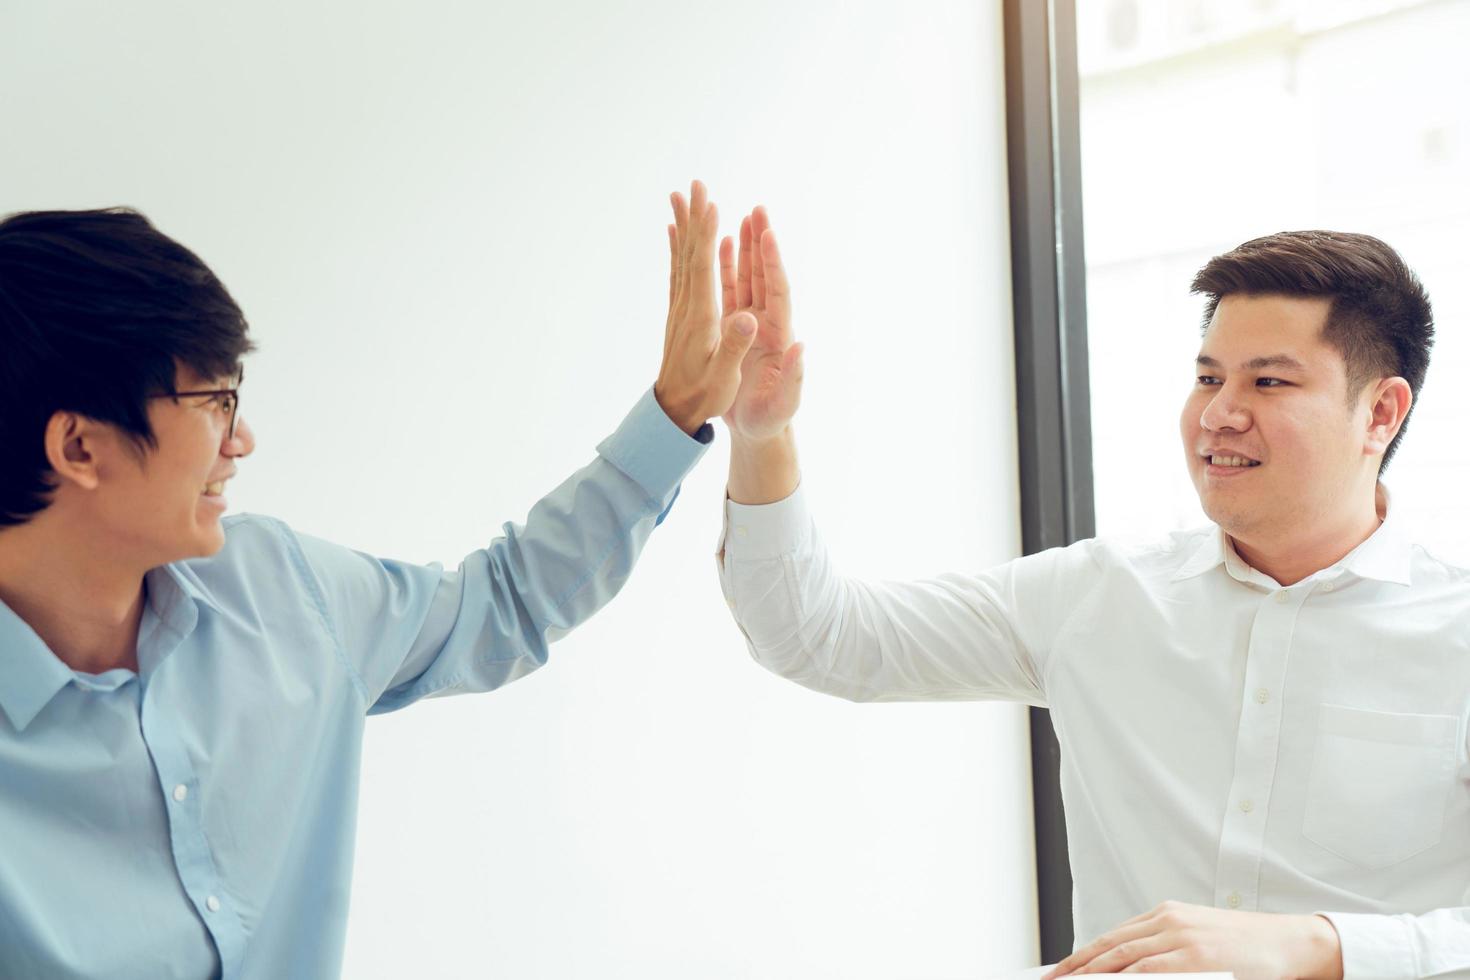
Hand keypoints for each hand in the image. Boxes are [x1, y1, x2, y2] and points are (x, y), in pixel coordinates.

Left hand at [654, 180, 759, 435]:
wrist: (672, 412)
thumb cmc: (704, 396)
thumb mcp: (724, 377)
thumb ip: (735, 347)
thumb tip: (748, 320)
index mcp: (701, 318)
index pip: (703, 266)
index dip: (706, 232)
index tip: (709, 201)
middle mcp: (687, 307)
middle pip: (690, 252)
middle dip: (695, 217)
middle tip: (695, 183)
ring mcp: (681, 309)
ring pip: (681, 257)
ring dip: (684, 225)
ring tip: (680, 196)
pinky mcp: (680, 315)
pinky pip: (678, 272)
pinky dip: (677, 247)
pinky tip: (675, 233)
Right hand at [719, 205, 803, 443]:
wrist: (755, 430)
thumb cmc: (771, 420)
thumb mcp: (785, 402)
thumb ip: (795, 376)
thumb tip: (802, 346)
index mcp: (779, 335)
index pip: (778, 291)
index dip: (773, 263)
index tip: (769, 234)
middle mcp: (766, 323)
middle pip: (764, 275)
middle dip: (762, 243)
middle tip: (759, 210)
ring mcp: (749, 324)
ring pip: (747, 278)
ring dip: (746, 249)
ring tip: (742, 217)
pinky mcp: (732, 329)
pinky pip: (729, 292)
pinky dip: (727, 268)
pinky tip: (723, 246)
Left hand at [1043, 902, 1342, 978]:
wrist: (1290, 942)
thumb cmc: (1244, 946)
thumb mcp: (1196, 939)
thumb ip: (1161, 950)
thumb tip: (1124, 971)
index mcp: (1165, 914)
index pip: (1112, 936)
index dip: (1081, 955)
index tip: (1059, 970)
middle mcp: (1168, 921)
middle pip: (1110, 947)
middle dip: (1077, 968)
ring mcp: (1181, 938)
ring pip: (1124, 960)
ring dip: (1094, 976)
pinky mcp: (1196, 957)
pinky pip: (1150, 973)